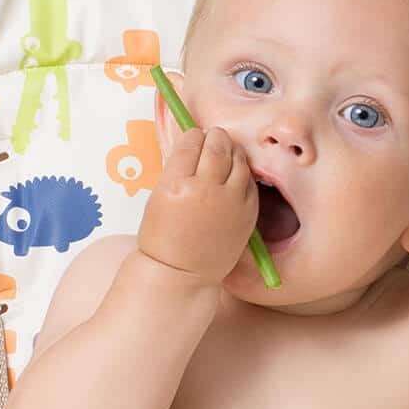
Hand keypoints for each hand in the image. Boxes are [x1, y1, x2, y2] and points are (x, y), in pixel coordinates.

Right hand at [138, 126, 258, 286]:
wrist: (181, 273)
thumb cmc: (164, 237)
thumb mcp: (158, 196)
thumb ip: (177, 168)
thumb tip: (193, 143)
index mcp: (176, 184)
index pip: (190, 141)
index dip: (192, 135)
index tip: (193, 136)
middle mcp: (205, 189)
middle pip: (217, 144)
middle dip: (214, 137)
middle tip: (212, 138)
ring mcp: (230, 201)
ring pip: (238, 158)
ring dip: (231, 150)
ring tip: (224, 154)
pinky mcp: (247, 212)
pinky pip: (249, 180)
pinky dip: (242, 172)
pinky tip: (233, 176)